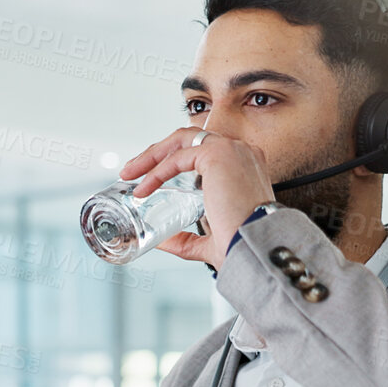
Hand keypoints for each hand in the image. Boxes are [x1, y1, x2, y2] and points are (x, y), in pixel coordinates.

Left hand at [120, 126, 273, 267]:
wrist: (257, 247)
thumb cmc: (244, 246)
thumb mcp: (210, 240)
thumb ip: (188, 238)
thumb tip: (163, 241)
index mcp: (244, 167)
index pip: (203, 150)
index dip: (173, 159)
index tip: (150, 177)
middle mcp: (241, 152)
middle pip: (189, 139)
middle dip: (156, 153)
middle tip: (132, 172)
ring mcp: (232, 150)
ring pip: (181, 140)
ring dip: (152, 155)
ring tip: (130, 174)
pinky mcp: (219, 154)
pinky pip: (179, 157)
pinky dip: (157, 171)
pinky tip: (144, 187)